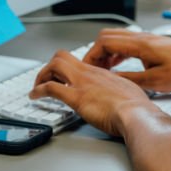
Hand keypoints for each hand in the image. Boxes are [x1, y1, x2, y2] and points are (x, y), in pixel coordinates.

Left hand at [29, 49, 154, 136]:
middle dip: (50, 67)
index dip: (67, 68)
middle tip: (45, 79)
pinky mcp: (76, 98)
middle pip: (63, 57)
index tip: (64, 78)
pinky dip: (38, 90)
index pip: (79, 62)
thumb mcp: (129, 92)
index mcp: (103, 73)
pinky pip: (51, 88)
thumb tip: (118, 97)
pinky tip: (34, 96)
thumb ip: (119, 91)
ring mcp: (82, 84)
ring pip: (54, 65)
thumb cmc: (136, 108)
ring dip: (42, 76)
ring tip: (37, 87)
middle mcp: (90, 74)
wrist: (136, 114)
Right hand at [83, 29, 170, 92]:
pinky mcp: (152, 43)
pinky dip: (118, 52)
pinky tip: (119, 65)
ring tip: (104, 69)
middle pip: (107, 37)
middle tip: (93, 68)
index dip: (92, 55)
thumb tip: (113, 81)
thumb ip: (131, 80)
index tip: (87, 67)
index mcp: (140, 44)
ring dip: (107, 52)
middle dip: (96, 52)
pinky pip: (128, 43)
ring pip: (117, 39)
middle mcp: (142, 37)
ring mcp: (147, 38)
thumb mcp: (155, 81)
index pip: (105, 42)